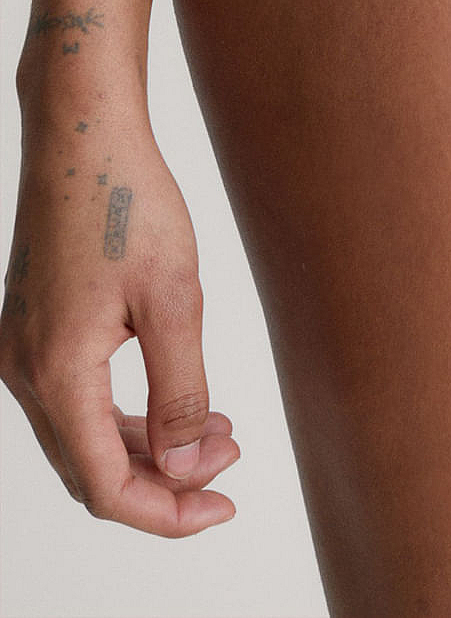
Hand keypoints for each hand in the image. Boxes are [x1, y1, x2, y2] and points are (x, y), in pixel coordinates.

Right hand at [0, 117, 239, 535]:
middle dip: (163, 483)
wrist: (82, 133)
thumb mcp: (174, 297)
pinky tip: (178, 400)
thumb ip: (180, 390)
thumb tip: (189, 467)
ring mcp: (23, 351)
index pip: (106, 486)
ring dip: (148, 447)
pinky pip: (75, 399)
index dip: (167, 512)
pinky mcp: (34, 329)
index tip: (225, 505)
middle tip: (231, 466)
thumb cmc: (128, 201)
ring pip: (82, 436)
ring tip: (220, 434)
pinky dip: (125, 413)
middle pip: (90, 469)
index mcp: (58, 373)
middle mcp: (26, 372)